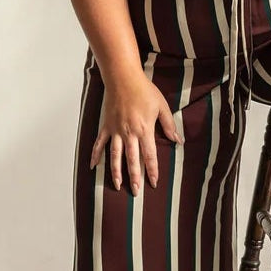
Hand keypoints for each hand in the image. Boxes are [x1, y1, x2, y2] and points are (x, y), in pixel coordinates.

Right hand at [90, 71, 183, 195]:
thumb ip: (169, 124)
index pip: (149, 156)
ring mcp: (116, 131)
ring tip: (117, 186)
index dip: (152, 171)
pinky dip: (95, 155)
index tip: (153, 183)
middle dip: (134, 178)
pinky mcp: (106, 126)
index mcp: (144, 130)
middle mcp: (129, 133)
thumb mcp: (162, 106)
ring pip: (115, 156)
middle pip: (132, 160)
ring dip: (116, 172)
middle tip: (136, 192)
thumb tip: (178, 140)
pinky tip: (93, 167)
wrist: (123, 78)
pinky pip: (99, 143)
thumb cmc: (144, 90)